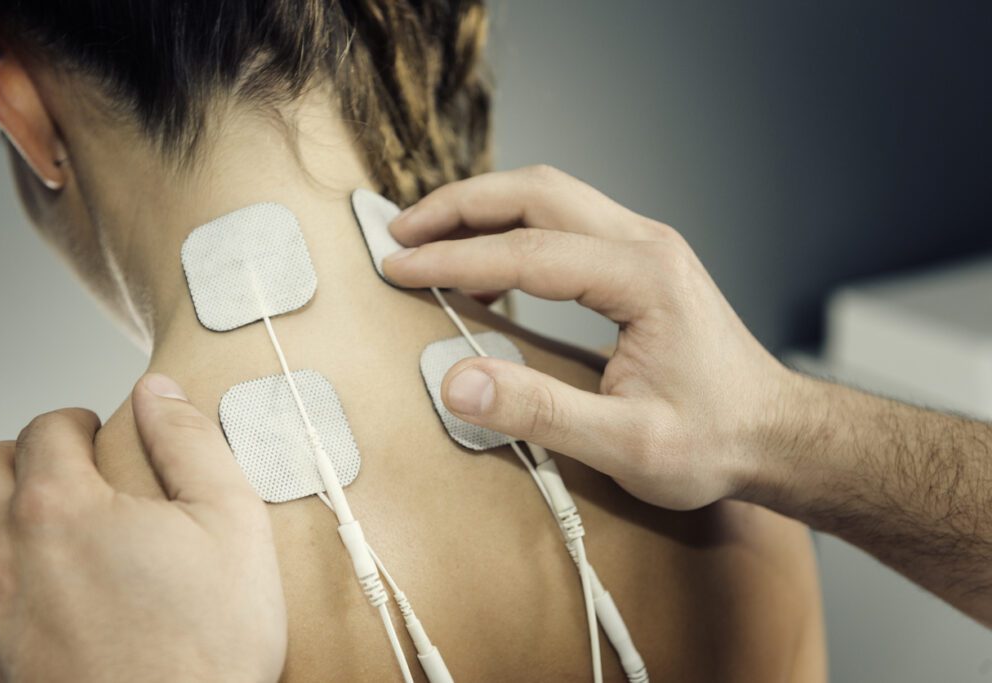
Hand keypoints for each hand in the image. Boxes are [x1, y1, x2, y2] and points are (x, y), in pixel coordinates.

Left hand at [0, 374, 285, 682]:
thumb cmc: (208, 647)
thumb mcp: (233, 522)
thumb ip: (190, 442)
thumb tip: (161, 392)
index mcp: (62, 510)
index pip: (47, 430)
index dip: (78, 422)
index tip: (97, 436)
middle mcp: (1, 558)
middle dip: (23, 457)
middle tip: (64, 470)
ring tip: (37, 523)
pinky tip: (19, 592)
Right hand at [383, 166, 792, 509]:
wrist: (774, 432)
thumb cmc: (713, 440)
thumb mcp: (627, 444)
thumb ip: (541, 412)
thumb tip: (458, 383)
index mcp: (644, 278)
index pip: (527, 252)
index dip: (453, 259)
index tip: (398, 269)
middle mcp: (646, 244)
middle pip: (536, 191)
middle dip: (460, 205)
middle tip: (401, 231)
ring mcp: (645, 245)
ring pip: (550, 196)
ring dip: (484, 208)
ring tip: (428, 235)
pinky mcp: (640, 260)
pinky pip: (566, 221)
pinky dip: (513, 228)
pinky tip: (485, 262)